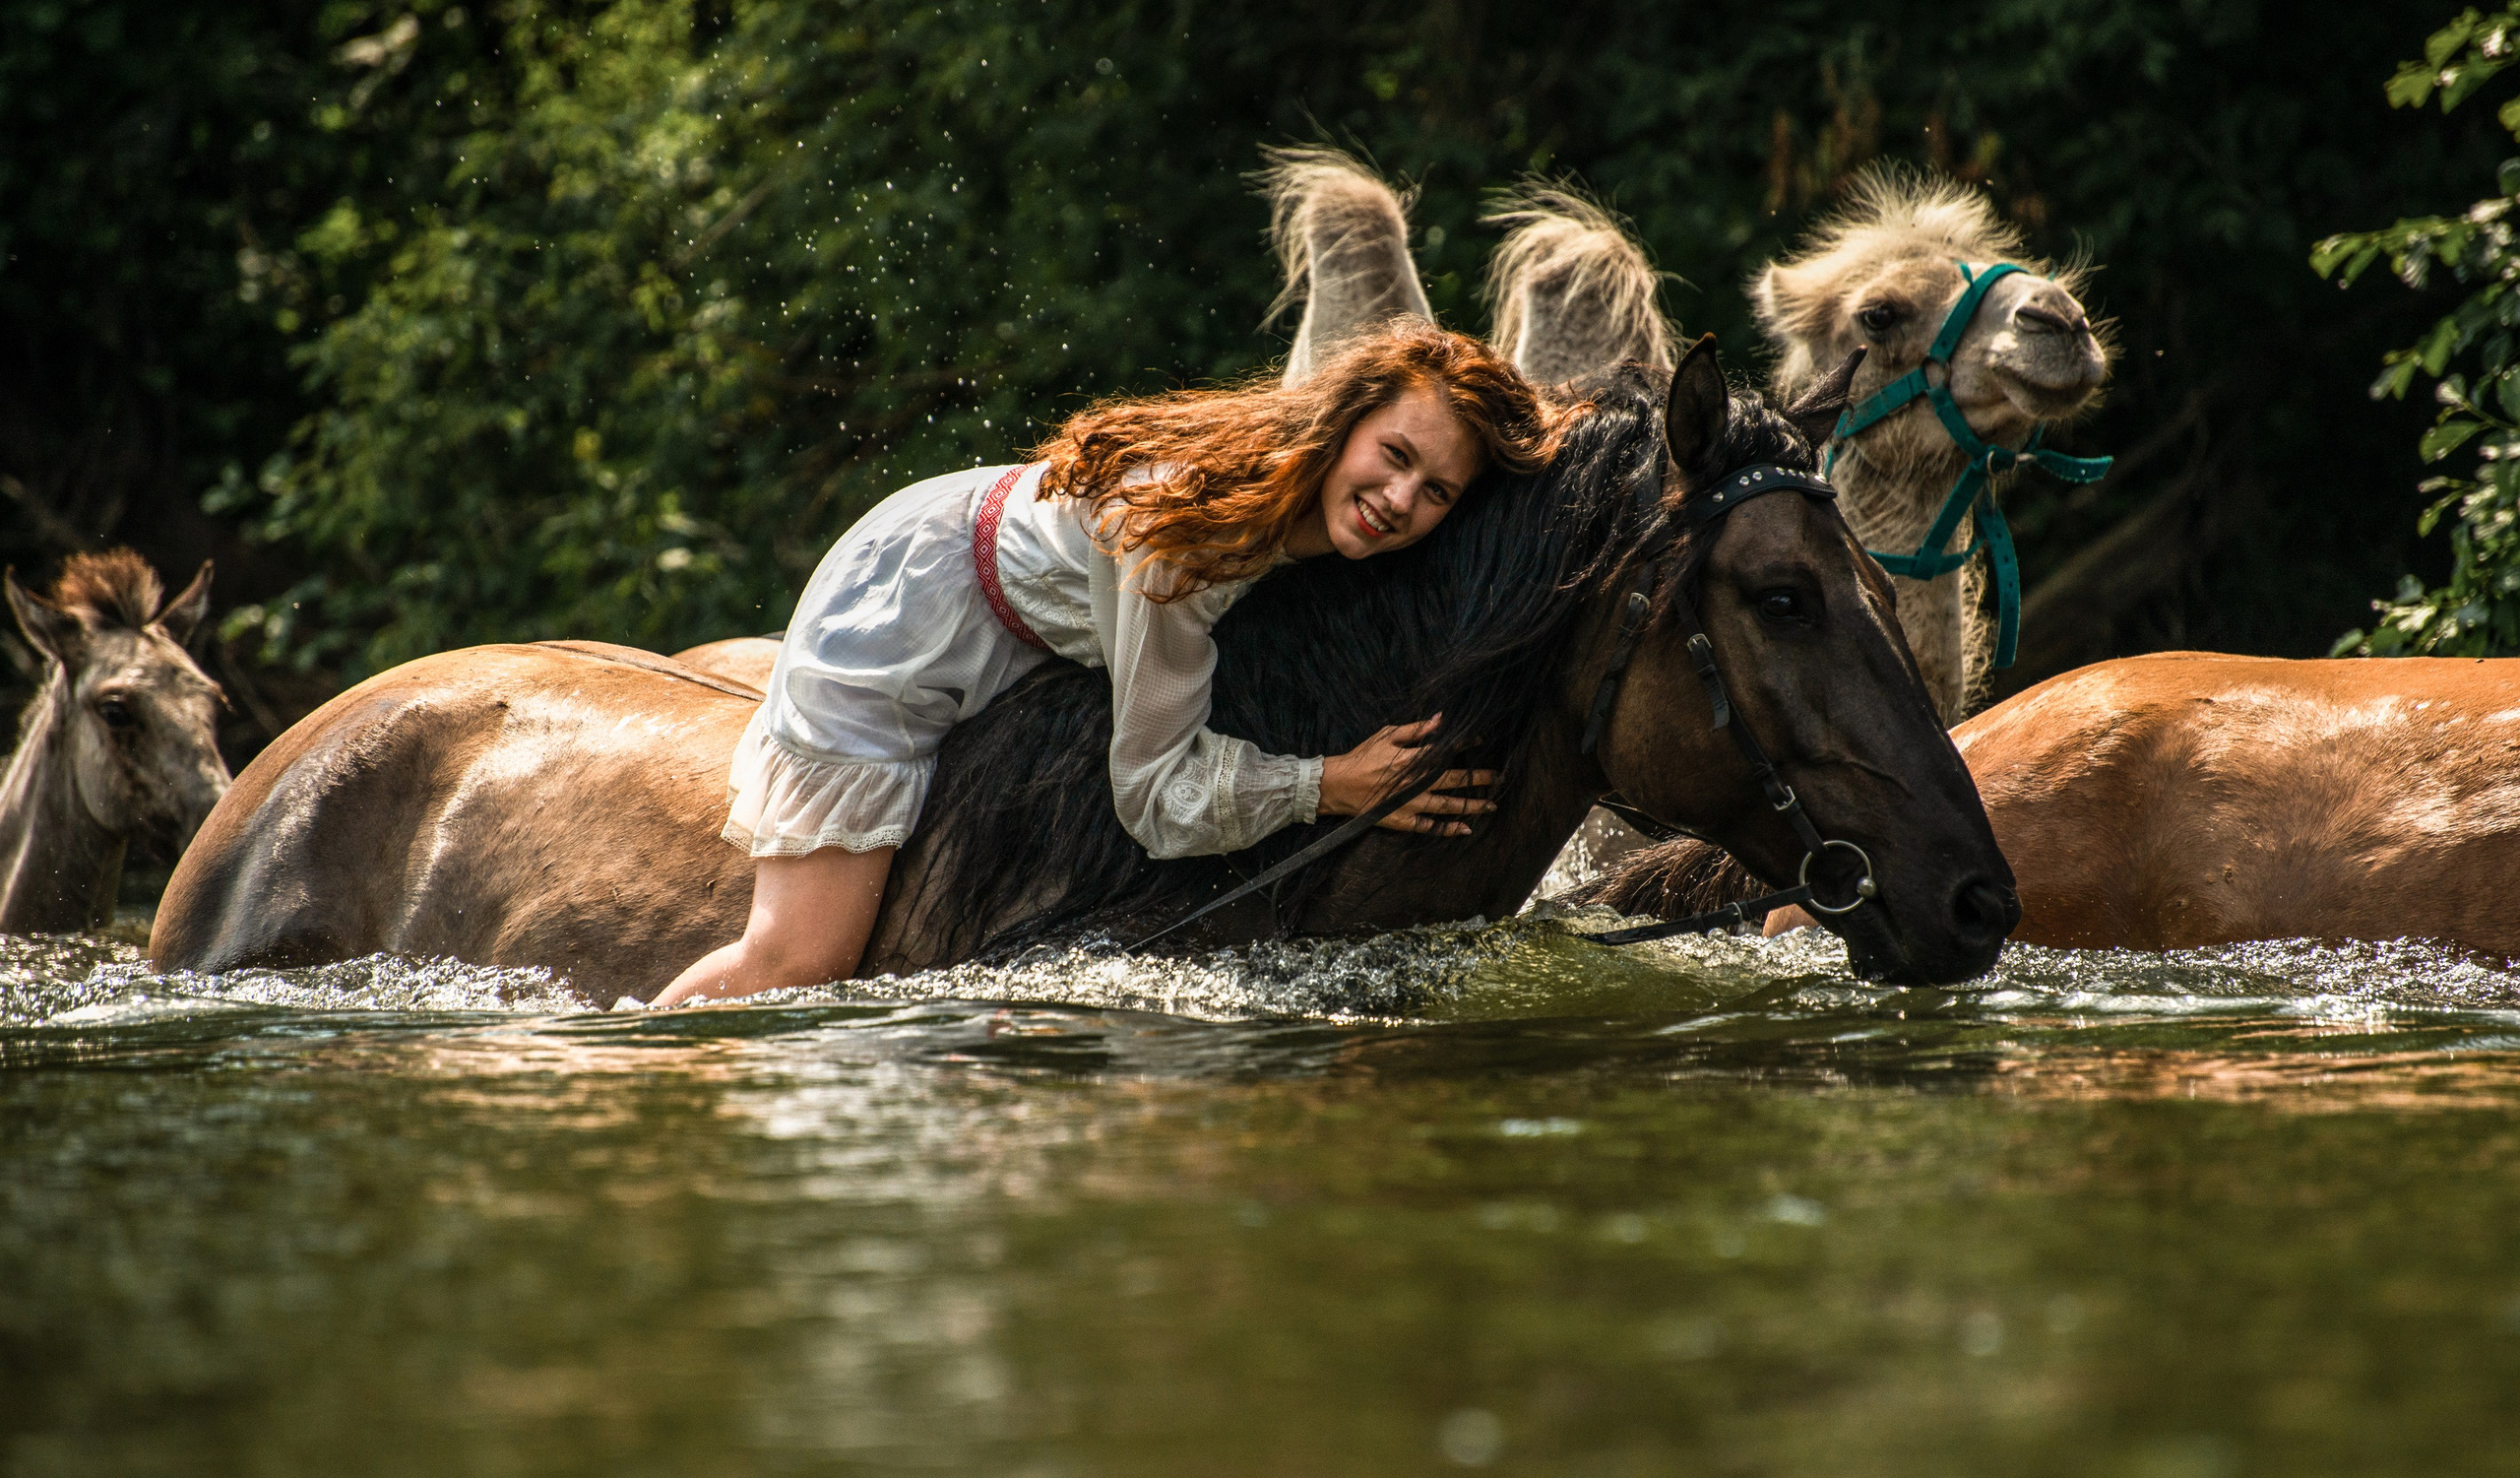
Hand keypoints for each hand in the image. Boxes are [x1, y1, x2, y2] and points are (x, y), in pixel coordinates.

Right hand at [1317, 715, 1499, 837]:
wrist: (1338, 786)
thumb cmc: (1362, 757)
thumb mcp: (1386, 735)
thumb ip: (1415, 730)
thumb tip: (1440, 720)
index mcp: (1411, 759)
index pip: (1447, 751)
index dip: (1466, 744)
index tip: (1482, 741)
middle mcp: (1415, 783)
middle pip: (1454, 780)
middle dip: (1479, 778)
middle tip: (1499, 778)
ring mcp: (1410, 805)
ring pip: (1447, 806)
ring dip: (1471, 805)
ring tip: (1491, 805)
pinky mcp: (1403, 821)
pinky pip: (1430, 827)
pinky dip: (1448, 829)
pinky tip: (1465, 829)